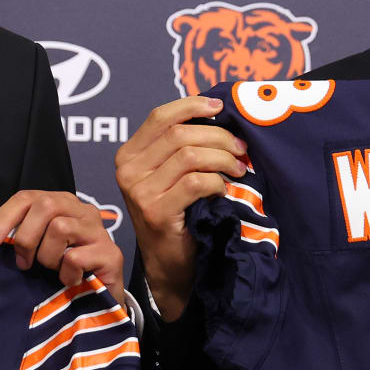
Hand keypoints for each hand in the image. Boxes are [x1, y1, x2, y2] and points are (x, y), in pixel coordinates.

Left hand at [0, 190, 125, 304]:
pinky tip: (71, 281)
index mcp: (63, 204)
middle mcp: (84, 211)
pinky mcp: (111, 253)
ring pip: (60, 227)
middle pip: (45, 206)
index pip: (27, 197)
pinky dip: (65, 274)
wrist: (99, 301)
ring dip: (48, 257)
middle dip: (26, 237)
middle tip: (24, 263)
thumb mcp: (40, 248)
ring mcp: (99, 231)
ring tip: (53, 270)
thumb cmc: (64, 271)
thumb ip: (22, 234)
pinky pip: (75, 257)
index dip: (4, 218)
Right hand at [113, 96, 246, 320]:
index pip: (160, 117)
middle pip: (180, 134)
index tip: (220, 108)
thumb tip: (216, 113)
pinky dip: (217, 182)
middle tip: (241, 149)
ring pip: (190, 155)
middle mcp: (128, 170)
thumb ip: (179, 146)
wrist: (169, 263)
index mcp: (128, 155)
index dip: (192, 105)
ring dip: (223, 159)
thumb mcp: (168, 175)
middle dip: (218, 136)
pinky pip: (196, 182)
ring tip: (239, 169)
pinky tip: (224, 191)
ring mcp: (139, 192)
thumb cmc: (176, 214)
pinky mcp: (156, 212)